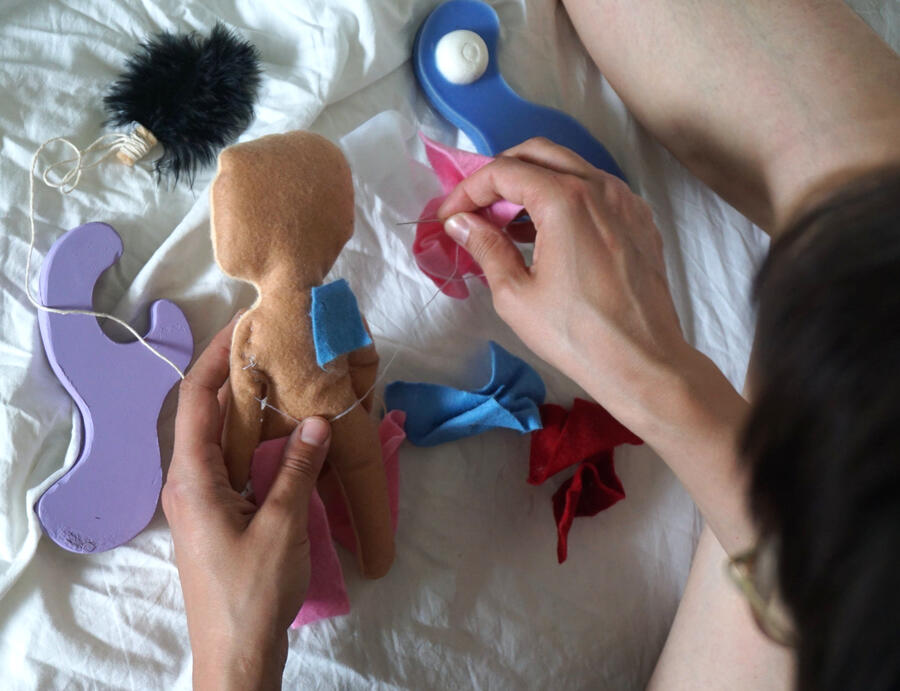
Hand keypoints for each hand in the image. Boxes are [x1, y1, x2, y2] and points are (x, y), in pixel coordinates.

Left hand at [162, 314, 331, 689]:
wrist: (237, 655)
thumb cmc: (252, 592)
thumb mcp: (281, 526)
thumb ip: (297, 468)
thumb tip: (316, 420)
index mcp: (192, 477)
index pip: (197, 399)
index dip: (217, 357)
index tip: (246, 325)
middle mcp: (189, 481)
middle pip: (208, 414)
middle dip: (238, 376)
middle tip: (278, 348)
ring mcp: (203, 500)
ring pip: (224, 439)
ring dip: (252, 409)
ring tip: (290, 380)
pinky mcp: (220, 516)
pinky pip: (237, 464)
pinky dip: (260, 441)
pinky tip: (292, 436)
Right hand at [438, 138, 753, 549]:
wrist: (642, 362)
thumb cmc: (575, 334)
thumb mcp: (515, 294)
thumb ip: (486, 247)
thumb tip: (462, 223)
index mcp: (565, 200)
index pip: (504, 172)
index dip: (468, 190)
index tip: (450, 216)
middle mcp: (600, 187)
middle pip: (538, 153)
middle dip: (499, 174)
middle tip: (476, 207)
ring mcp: (626, 201)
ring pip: (570, 167)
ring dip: (533, 183)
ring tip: (507, 222)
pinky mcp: (640, 221)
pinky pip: (597, 190)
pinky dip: (566, 197)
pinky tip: (549, 233)